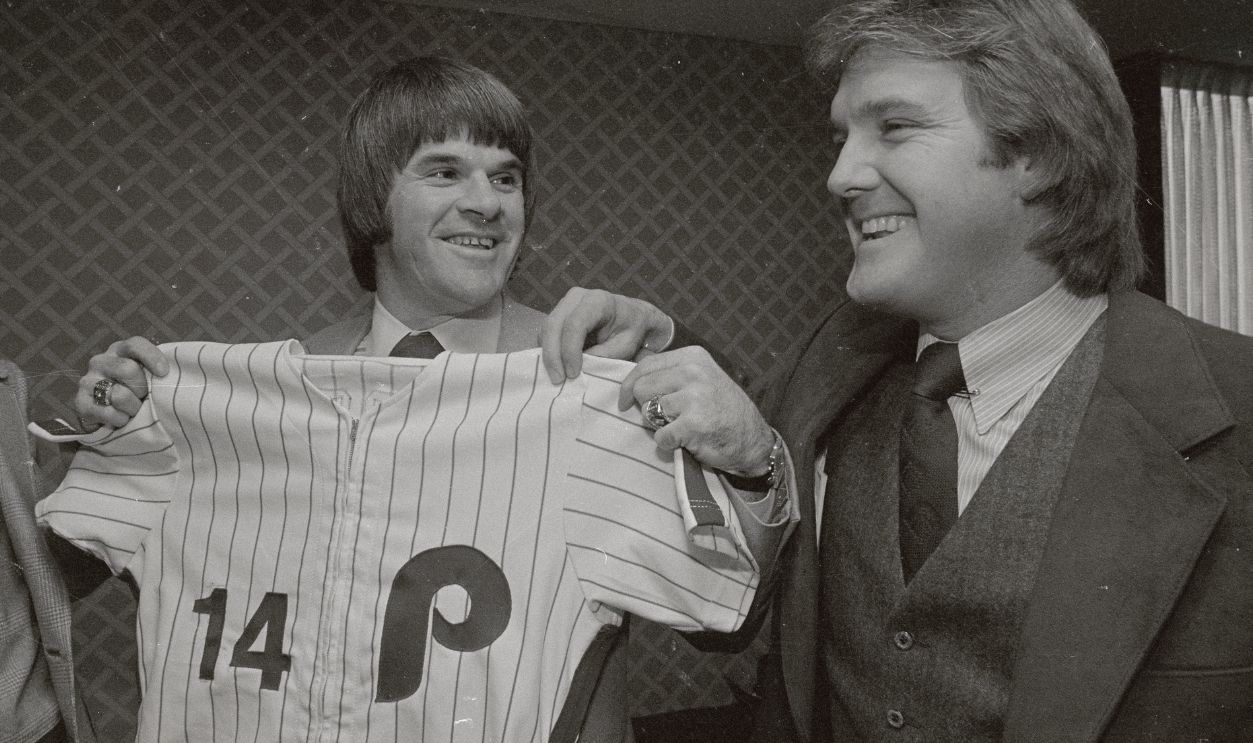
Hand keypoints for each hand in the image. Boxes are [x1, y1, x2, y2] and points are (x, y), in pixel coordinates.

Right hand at [75, 336, 168, 430]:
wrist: (110, 414)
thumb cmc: (137, 391)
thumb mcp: (148, 376)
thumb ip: (157, 370)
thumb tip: (170, 374)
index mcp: (119, 351)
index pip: (135, 345)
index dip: (151, 357)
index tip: (163, 373)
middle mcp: (100, 362)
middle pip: (127, 369)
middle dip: (142, 389)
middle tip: (144, 397)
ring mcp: (88, 381)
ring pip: (119, 394)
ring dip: (133, 408)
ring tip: (134, 410)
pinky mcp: (80, 402)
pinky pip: (108, 412)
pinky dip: (120, 419)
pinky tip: (122, 419)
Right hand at [541, 287, 672, 382]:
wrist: (630, 317)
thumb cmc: (631, 331)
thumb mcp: (625, 346)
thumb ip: (603, 355)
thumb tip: (579, 367)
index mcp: (599, 301)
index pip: (576, 324)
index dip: (570, 350)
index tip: (573, 373)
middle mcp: (577, 297)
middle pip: (554, 324)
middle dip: (553, 355)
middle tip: (558, 379)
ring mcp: (564, 304)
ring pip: (546, 329)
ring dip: (548, 355)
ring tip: (557, 378)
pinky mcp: (558, 314)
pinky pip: (545, 334)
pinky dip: (548, 352)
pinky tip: (556, 368)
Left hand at [621, 346, 773, 475]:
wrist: (754, 440)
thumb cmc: (722, 410)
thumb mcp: (702, 379)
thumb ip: (672, 375)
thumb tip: (631, 382)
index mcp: (693, 357)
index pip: (646, 365)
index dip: (629, 385)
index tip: (624, 401)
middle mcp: (694, 372)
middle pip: (641, 388)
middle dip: (647, 406)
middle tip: (666, 417)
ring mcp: (694, 397)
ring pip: (649, 412)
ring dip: (659, 425)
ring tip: (681, 426)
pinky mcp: (694, 424)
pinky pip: (660, 436)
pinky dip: (668, 443)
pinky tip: (686, 441)